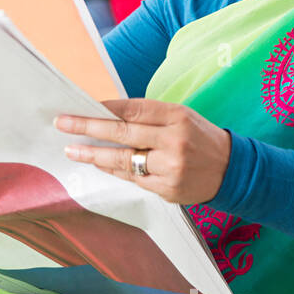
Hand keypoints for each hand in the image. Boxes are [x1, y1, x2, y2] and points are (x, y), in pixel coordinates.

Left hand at [54, 98, 231, 204]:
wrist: (231, 170)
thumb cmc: (198, 137)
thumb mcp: (180, 116)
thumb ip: (148, 115)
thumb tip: (106, 114)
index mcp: (177, 116)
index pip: (133, 108)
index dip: (104, 107)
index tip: (80, 104)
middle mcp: (173, 140)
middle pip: (122, 132)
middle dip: (88, 127)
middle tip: (62, 123)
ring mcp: (170, 167)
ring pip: (123, 160)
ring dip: (93, 154)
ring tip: (71, 150)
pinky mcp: (167, 189)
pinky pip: (133, 178)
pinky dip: (113, 170)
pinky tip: (98, 164)